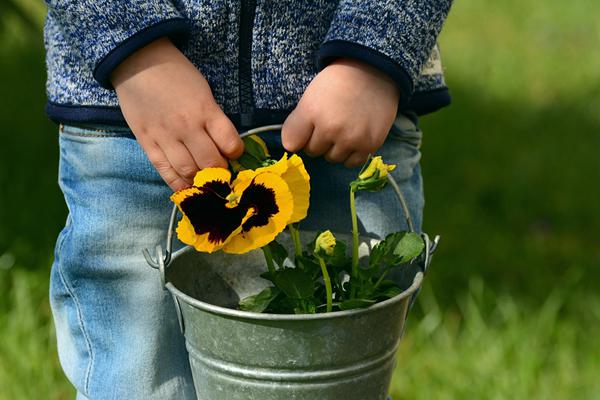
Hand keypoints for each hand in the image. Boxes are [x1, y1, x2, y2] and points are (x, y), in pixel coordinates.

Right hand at [111, 38, 243, 190]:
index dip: (236, 153)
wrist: (137, 62)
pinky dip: (178, 184)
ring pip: (189, 171)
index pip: (230, 143)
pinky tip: (187, 188)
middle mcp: (187, 127)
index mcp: (205, 110)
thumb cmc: (176, 74)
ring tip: (205, 181)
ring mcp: (165, 137)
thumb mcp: (203, 90)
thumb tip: (223, 145)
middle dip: (220, 172)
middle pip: (211, 163)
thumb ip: (213, 118)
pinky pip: (165, 172)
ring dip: (201, 181)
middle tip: (221, 172)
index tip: (233, 153)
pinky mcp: (147, 144)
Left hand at [281, 58, 399, 167]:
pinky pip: (351, 163)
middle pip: (313, 151)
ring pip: (332, 158)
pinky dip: (351, 154)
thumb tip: (292, 147)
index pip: (291, 143)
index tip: (308, 127)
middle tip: (332, 122)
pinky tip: (355, 138)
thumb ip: (296, 123)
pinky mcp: (369, 145)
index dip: (299, 135)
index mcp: (311, 112)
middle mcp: (330, 129)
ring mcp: (351, 139)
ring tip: (345, 128)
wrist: (374, 72)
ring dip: (335, 148)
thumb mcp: (310, 96)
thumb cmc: (338, 83)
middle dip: (319, 140)